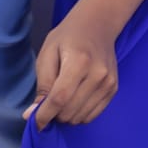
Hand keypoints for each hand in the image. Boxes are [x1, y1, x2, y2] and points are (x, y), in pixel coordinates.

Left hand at [28, 10, 120, 128]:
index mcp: (79, 62)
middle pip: (69, 111)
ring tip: (62, 99)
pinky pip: (92, 115)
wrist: (98, 25)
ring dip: (66, 116)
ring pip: (80, 117)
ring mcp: (108, 83)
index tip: (33, 122)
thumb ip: (42, 85)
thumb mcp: (47, 54)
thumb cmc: (68, 37)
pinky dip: (79, 114)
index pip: (60, 98)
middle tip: (47, 102)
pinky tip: (74, 100)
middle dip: (53, 114)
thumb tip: (33, 113)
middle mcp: (98, 75)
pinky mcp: (113, 89)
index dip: (44, 115)